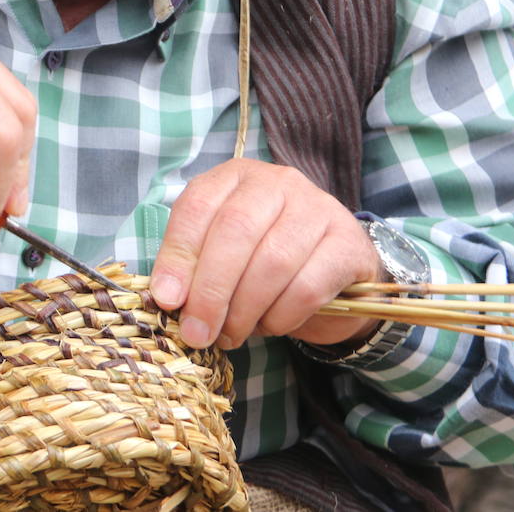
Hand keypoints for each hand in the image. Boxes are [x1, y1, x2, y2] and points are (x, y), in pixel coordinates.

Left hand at [149, 159, 382, 349]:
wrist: (332, 273)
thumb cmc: (261, 261)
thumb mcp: (220, 255)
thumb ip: (192, 267)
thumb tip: (167, 298)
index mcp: (234, 178)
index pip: (197, 206)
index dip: (178, 256)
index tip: (167, 301)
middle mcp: (277, 182)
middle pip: (236, 230)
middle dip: (211, 290)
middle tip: (198, 332)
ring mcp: (317, 208)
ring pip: (272, 261)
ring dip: (244, 310)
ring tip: (231, 335)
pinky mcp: (347, 244)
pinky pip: (307, 287)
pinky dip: (281, 316)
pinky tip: (271, 324)